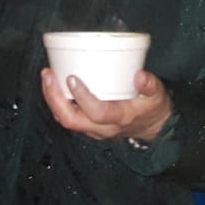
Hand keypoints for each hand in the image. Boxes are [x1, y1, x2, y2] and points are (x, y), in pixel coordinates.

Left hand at [39, 67, 172, 142]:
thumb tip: (140, 75)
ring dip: (52, 99)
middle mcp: (103, 127)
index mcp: (120, 118)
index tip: (72, 78)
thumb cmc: (153, 109)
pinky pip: (68, 117)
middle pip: (71, 120)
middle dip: (55, 99)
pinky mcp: (89, 126)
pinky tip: (54, 84)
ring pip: (66, 120)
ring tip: (47, 76)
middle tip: (48, 75)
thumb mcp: (158, 96)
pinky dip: (58, 102)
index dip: (82, 97)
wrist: (153, 129)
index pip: (97, 113)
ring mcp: (94, 129)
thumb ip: (151, 85)